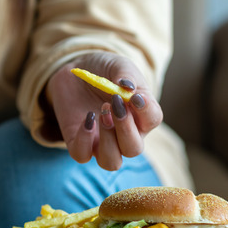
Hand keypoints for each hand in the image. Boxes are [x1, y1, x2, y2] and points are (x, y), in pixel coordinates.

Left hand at [45, 52, 162, 170]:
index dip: (146, 110)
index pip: (153, 120)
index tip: (135, 96)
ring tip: (101, 112)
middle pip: (134, 149)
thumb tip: (128, 88)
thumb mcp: (117, 65)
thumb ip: (126, 74)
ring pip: (111, 162)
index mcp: (140, 116)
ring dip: (108, 140)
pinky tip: (87, 118)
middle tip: (114, 103)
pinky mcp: (78, 141)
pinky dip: (84, 141)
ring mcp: (100, 141)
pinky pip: (82, 155)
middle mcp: (124, 135)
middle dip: (125, 128)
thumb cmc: (103, 71)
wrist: (74, 72)